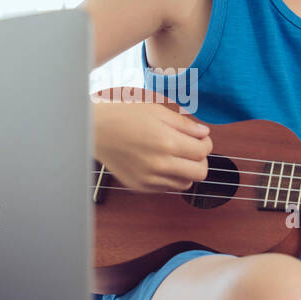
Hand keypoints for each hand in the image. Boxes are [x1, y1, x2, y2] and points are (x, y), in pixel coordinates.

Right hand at [93, 101, 211, 192]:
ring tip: (174, 156)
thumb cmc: (122, 115)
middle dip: (201, 160)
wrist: (94, 129)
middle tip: (192, 148)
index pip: (204, 151)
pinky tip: (160, 163)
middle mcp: (159, 164)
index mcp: (166, 142)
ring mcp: (149, 178)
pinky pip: (166, 189)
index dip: (206, 142)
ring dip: (186, 171)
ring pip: (185, 184)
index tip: (200, 137)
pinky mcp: (140, 186)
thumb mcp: (157, 110)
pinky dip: (169, 178)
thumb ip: (184, 124)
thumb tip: (204, 133)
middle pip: (200, 173)